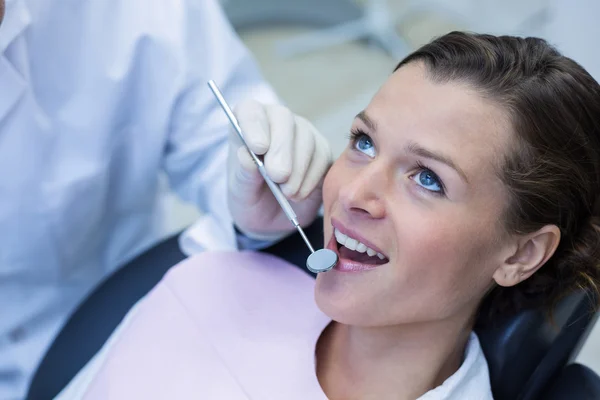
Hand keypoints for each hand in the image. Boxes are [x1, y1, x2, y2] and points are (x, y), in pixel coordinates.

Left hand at [228, 100, 331, 240]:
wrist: (272, 219)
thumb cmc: (250, 198)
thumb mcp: (240, 192)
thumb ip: (244, 174)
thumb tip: (247, 156)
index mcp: (247, 126)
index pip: (250, 111)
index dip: (254, 125)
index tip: (258, 148)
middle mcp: (275, 122)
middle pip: (283, 118)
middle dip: (281, 148)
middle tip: (277, 176)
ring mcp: (301, 133)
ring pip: (306, 137)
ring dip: (297, 168)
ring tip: (287, 193)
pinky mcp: (321, 150)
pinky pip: (322, 156)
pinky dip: (311, 178)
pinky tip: (298, 194)